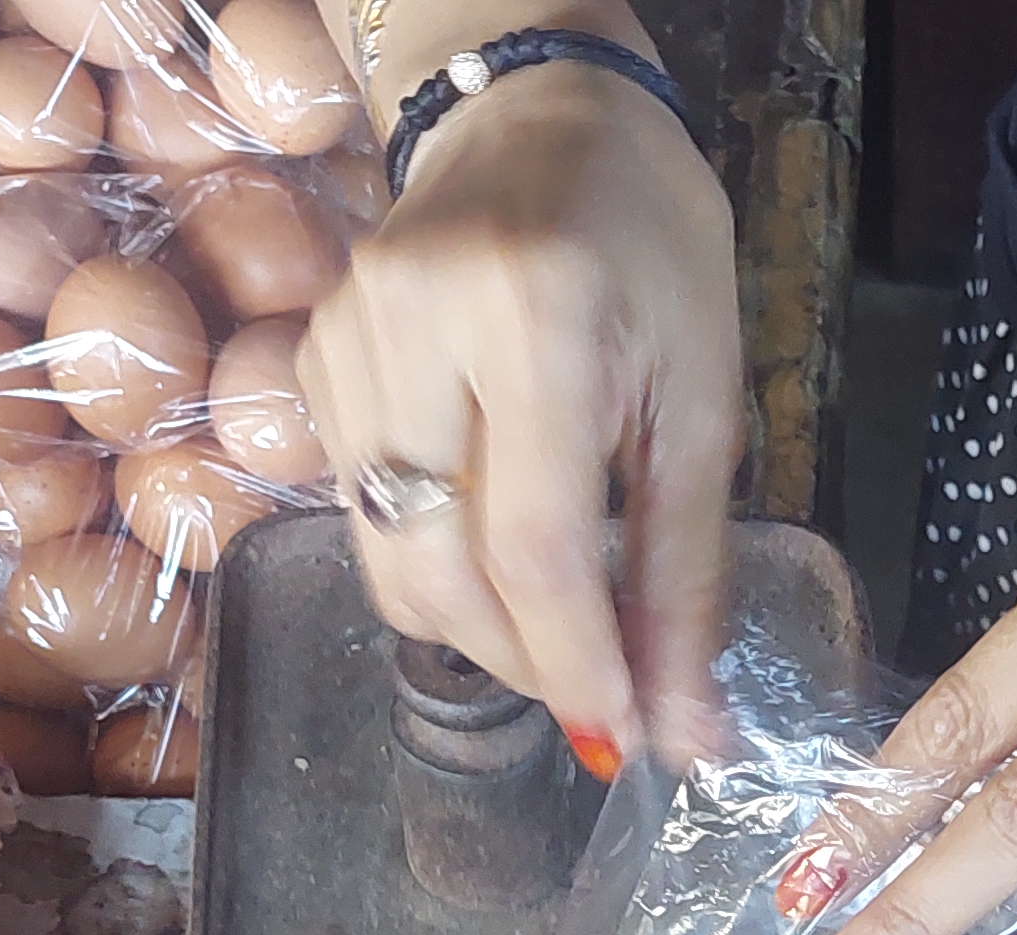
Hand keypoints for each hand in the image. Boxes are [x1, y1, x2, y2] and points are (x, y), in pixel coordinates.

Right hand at [299, 60, 741, 775]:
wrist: (538, 116)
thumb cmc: (650, 246)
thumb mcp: (704, 400)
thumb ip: (685, 574)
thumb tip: (686, 733)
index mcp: (537, 317)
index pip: (536, 547)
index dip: (577, 667)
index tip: (622, 738)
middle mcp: (416, 321)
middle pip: (441, 572)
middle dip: (524, 663)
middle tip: (598, 686)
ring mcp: (346, 337)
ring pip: (387, 560)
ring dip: (475, 624)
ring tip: (555, 615)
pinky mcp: (312, 358)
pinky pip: (361, 512)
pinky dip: (431, 556)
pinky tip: (492, 525)